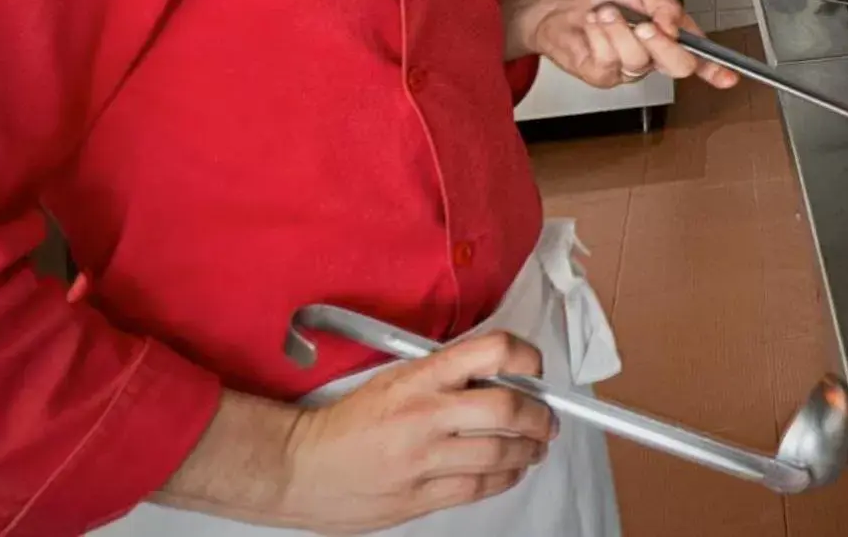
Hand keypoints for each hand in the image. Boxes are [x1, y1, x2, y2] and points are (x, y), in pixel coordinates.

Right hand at [161, 332, 555, 533]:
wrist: (300, 468)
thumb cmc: (343, 422)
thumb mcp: (391, 378)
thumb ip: (440, 375)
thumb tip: (491, 374)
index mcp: (418, 377)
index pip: (489, 351)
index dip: (524, 355)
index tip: (534, 364)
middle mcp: (426, 415)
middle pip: (507, 408)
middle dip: (539, 414)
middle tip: (547, 416)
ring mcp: (425, 459)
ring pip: (500, 453)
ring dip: (529, 448)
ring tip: (536, 445)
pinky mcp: (421, 496)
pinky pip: (479, 486)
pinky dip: (505, 476)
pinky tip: (511, 469)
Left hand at [502, 0, 740, 91]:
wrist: (559, 6)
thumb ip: (662, 0)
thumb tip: (674, 24)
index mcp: (668, 34)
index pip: (698, 55)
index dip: (715, 68)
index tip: (729, 77)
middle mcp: (653, 54)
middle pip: (678, 65)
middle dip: (662, 43)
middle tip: (646, 25)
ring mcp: (629, 68)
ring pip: (640, 59)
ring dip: (619, 29)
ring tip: (605, 14)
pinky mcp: (604, 76)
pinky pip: (611, 59)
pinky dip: (599, 35)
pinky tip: (593, 26)